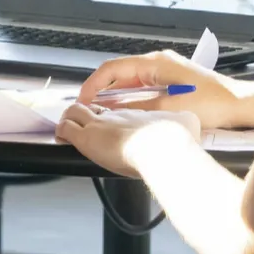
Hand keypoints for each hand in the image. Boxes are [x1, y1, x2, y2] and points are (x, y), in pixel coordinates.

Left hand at [56, 103, 199, 176]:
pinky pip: (66, 127)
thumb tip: (191, 122)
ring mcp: (99, 124)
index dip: (108, 112)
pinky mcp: (86, 137)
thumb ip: (184, 121)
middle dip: (86, 112)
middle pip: (92, 105)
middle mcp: (117, 114)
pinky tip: (62, 136)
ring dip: (71, 118)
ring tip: (69, 126)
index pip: (116, 106)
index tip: (105, 116)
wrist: (165, 148)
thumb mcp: (186, 123)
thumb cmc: (178, 140)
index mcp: (139, 112)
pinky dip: (62, 130)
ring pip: (75, 112)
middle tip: (83, 121)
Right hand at [76, 49, 253, 129]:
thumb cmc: (213, 103)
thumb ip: (138, 109)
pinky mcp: (173, 80)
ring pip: (131, 80)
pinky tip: (126, 110)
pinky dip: (130, 96)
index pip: (114, 68)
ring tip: (103, 111)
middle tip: (88, 107)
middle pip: (120, 72)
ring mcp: (166, 70)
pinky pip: (143, 85)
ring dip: (116, 94)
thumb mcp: (169, 109)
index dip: (94, 83)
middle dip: (101, 89)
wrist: (241, 104)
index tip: (83, 98)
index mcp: (156, 63)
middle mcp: (159, 62)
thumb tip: (113, 112)